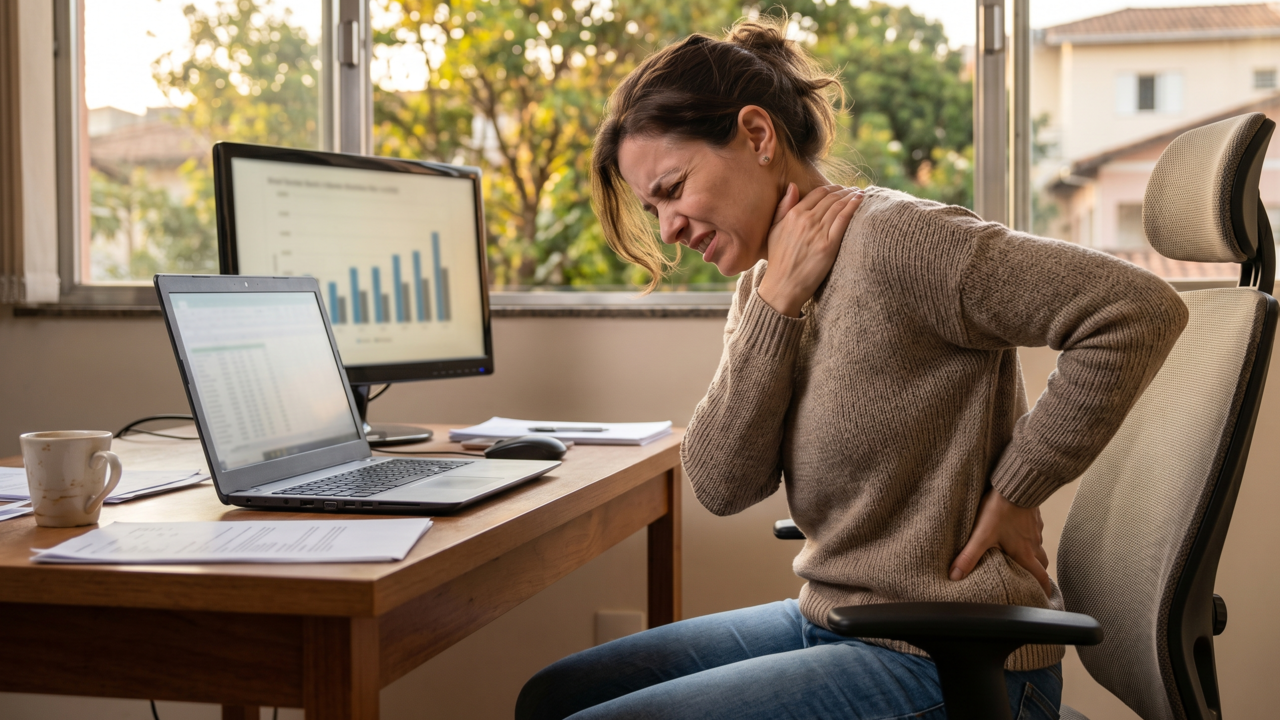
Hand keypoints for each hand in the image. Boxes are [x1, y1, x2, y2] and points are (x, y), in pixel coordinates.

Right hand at [757, 184, 863, 316]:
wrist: (783, 286)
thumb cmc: (778, 260)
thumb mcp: (774, 230)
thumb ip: (783, 207)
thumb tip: (792, 186)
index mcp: (793, 215)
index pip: (817, 193)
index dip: (831, 188)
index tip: (839, 188)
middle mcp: (805, 220)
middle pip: (830, 198)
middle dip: (844, 191)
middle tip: (853, 190)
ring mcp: (817, 232)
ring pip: (839, 206)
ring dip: (851, 196)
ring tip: (859, 194)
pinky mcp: (828, 245)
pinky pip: (843, 219)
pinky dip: (853, 207)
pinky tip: (860, 200)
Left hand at [950, 489, 1051, 595]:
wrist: (1015, 483)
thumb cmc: (1001, 510)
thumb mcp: (982, 535)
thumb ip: (969, 556)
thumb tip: (955, 576)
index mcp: (1024, 553)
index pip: (1040, 577)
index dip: (1044, 590)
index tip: (1044, 599)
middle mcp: (1034, 544)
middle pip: (1042, 565)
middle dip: (1039, 574)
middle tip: (1032, 580)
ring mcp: (1036, 530)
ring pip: (1039, 548)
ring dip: (1034, 555)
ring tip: (1023, 558)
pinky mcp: (1034, 517)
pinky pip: (1035, 532)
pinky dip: (1030, 538)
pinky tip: (1018, 534)